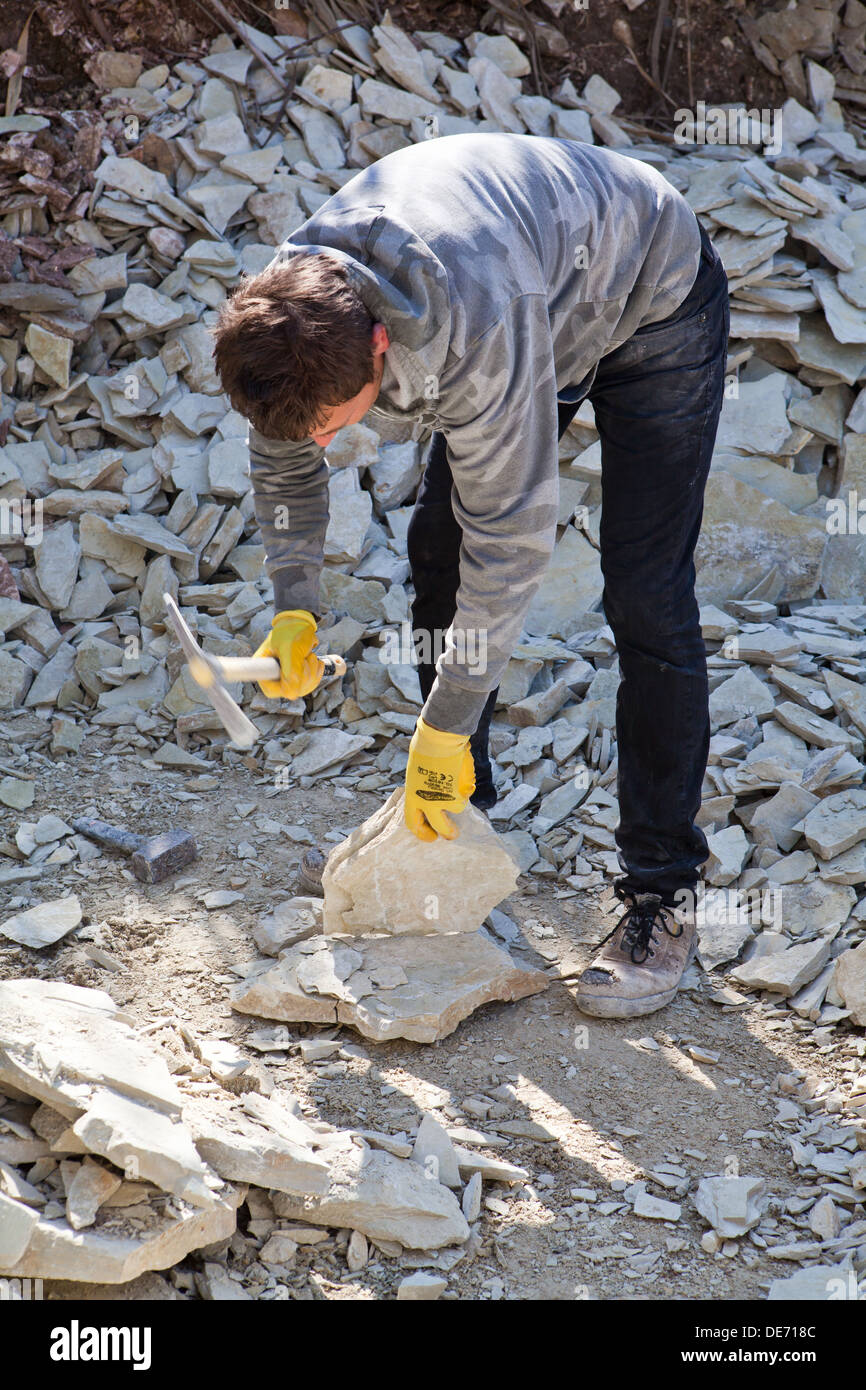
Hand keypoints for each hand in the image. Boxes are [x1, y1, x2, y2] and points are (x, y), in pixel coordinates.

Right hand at [253, 609, 322, 699]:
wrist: (302, 622)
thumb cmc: (292, 631)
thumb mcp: (291, 649)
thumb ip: (291, 671)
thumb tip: (292, 694)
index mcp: (263, 666)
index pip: (270, 689)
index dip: (284, 686)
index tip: (295, 670)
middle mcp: (272, 673)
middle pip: (289, 690)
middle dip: (303, 676)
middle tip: (305, 658)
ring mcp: (285, 675)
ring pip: (301, 688)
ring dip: (311, 672)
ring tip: (309, 656)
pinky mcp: (296, 675)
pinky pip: (309, 684)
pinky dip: (316, 673)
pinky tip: (314, 660)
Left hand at [405, 717, 475, 841]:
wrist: (438, 741)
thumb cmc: (425, 749)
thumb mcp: (417, 772)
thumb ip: (424, 787)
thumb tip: (436, 792)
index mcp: (411, 796)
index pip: (413, 823)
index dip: (422, 832)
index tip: (432, 836)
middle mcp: (426, 802)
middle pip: (439, 826)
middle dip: (448, 833)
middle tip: (453, 834)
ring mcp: (443, 800)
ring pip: (456, 808)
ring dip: (459, 798)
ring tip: (458, 781)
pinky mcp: (458, 795)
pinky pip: (465, 795)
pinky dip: (466, 787)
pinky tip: (461, 770)